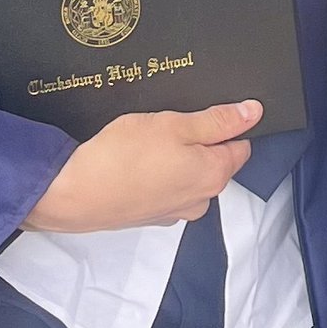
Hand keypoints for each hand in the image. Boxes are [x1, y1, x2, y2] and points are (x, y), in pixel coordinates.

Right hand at [23, 100, 260, 231]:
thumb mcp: (174, 124)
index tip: (200, 114)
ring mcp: (175, 210)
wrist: (73, 196)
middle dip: (195, 141)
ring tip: (143, 144)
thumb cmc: (121, 158)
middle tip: (164, 126)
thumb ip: (217, 120)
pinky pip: (164, 187)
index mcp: (214, 175)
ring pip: (187, 174)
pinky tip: (132, 162)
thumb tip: (253, 112)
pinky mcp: (151, 214)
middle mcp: (201, 199)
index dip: (225, 124)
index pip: (240, 145)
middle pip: (213, 160)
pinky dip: (154, 174)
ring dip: (173, 157)